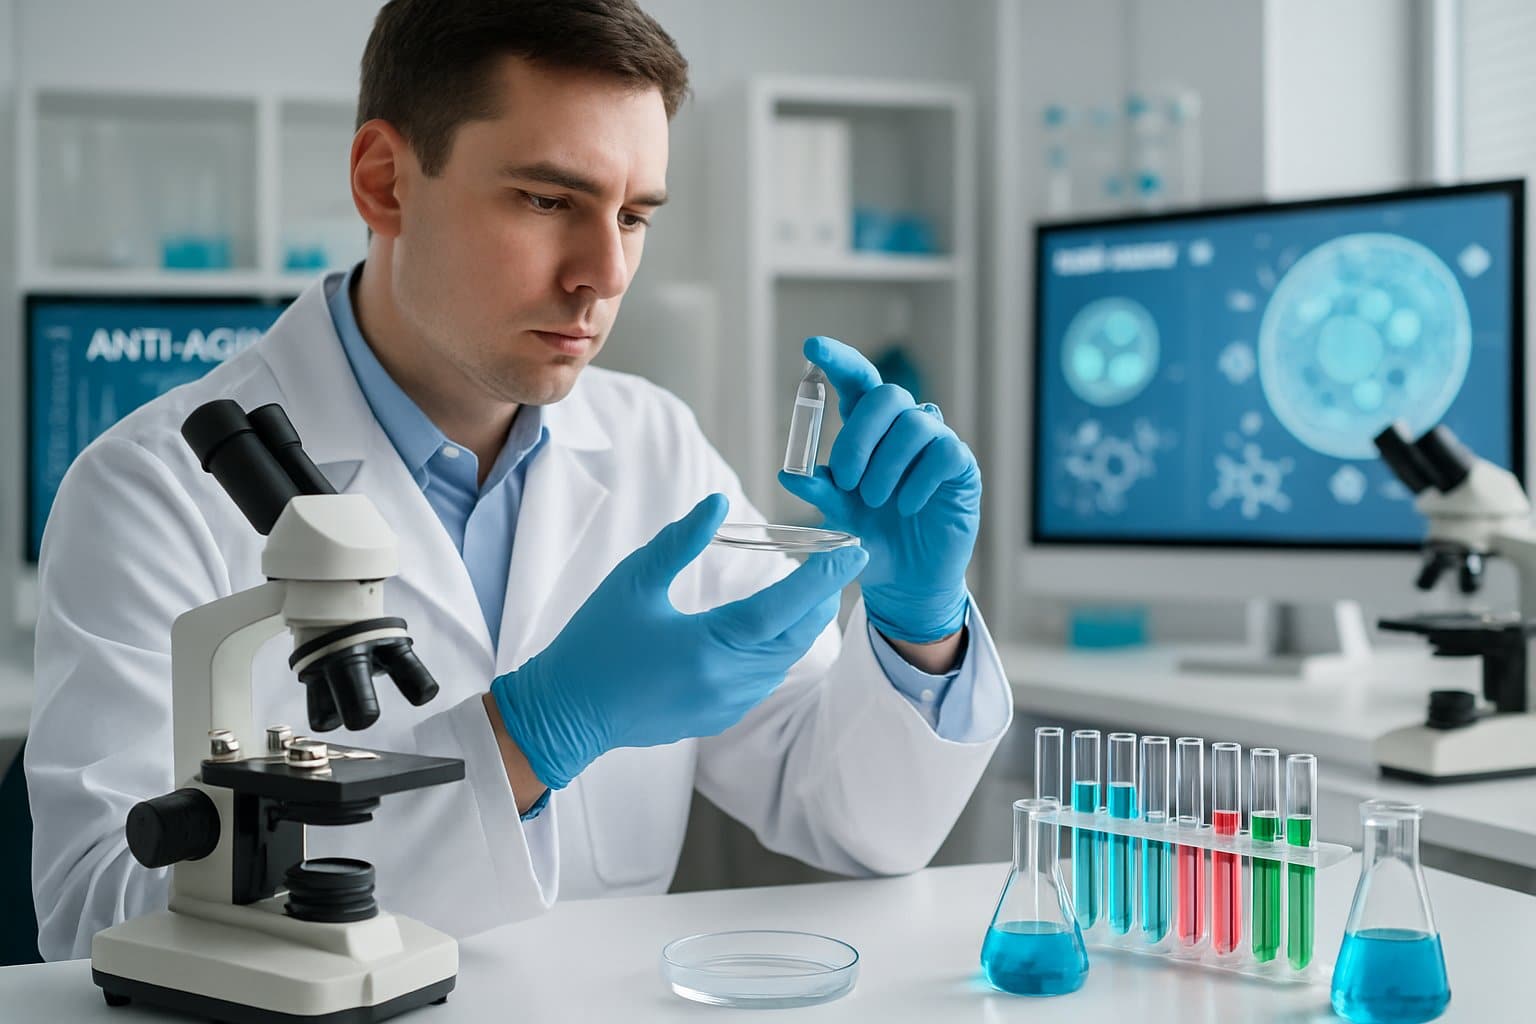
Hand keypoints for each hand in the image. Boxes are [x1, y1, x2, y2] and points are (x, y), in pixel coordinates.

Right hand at [489, 493, 868, 788]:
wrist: (564, 714)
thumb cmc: (593, 644)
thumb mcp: (633, 582)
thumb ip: (680, 542)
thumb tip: (717, 504)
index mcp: (709, 645)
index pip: (783, 607)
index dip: (821, 577)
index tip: (851, 551)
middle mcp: (727, 680)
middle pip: (795, 636)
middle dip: (822, 598)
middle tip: (839, 563)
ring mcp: (725, 704)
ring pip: (784, 660)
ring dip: (802, 625)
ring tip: (814, 589)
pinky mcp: (717, 717)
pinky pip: (764, 679)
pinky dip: (778, 649)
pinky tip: (773, 628)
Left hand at [779, 335, 980, 644]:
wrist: (907, 579)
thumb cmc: (872, 537)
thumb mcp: (837, 514)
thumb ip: (819, 489)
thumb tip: (789, 473)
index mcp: (869, 430)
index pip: (858, 382)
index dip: (838, 360)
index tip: (811, 347)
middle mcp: (903, 427)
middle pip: (887, 396)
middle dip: (860, 435)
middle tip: (845, 479)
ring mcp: (935, 442)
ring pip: (914, 424)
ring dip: (886, 466)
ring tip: (875, 502)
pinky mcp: (961, 466)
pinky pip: (943, 452)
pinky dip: (917, 482)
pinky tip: (908, 508)